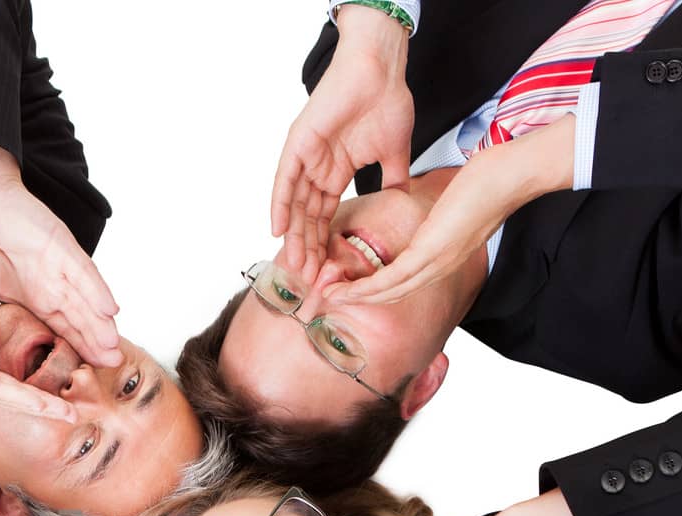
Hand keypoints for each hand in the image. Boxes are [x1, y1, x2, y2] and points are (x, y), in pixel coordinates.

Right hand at [0, 139, 120, 366]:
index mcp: (35, 298)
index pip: (62, 329)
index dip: (76, 348)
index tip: (89, 370)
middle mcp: (52, 285)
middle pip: (79, 319)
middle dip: (96, 342)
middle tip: (113, 362)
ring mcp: (59, 266)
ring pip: (84, 299)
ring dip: (99, 322)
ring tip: (112, 344)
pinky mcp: (61, 246)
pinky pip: (82, 271)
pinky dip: (95, 289)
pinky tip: (108, 308)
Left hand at [0, 279, 74, 422]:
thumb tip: (5, 319)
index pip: (13, 381)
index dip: (40, 384)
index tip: (65, 385)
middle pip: (16, 397)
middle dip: (48, 406)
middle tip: (78, 415)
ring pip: (11, 398)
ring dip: (42, 408)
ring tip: (69, 416)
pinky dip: (23, 397)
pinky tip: (44, 406)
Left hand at [272, 6, 413, 277]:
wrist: (382, 72)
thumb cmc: (388, 103)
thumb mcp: (394, 154)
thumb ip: (393, 179)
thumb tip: (402, 199)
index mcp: (337, 170)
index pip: (325, 214)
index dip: (325, 241)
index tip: (327, 269)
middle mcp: (317, 166)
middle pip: (307, 215)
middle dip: (307, 247)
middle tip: (308, 279)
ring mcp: (306, 155)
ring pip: (295, 203)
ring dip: (294, 235)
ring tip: (295, 264)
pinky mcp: (299, 143)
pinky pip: (285, 180)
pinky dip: (281, 204)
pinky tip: (279, 229)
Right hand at [335, 114, 576, 305]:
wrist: (509, 177)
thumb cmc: (485, 183)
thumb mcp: (451, 206)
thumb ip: (433, 216)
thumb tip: (422, 211)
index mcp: (442, 256)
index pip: (401, 279)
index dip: (371, 286)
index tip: (345, 280)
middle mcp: (439, 267)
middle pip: (392, 293)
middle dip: (357, 297)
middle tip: (327, 296)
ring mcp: (436, 262)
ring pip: (389, 291)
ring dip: (356, 297)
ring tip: (329, 296)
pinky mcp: (432, 252)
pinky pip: (394, 277)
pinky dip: (368, 287)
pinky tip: (348, 289)